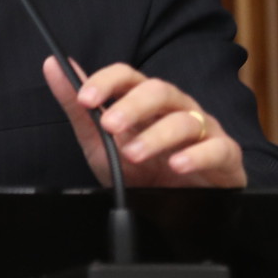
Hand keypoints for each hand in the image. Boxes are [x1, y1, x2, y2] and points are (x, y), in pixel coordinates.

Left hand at [42, 57, 245, 188]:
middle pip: (160, 91)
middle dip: (133, 106)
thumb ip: (79, 108)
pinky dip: (197, 155)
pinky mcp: (224, 155)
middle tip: (109, 126)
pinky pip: (217, 148)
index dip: (107, 82)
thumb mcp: (100, 143)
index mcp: (147, 101)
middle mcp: (177, 108)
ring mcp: (202, 130)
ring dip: (156, 136)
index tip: (84, 98)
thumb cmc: (141, 171)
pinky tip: (178, 164)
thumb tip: (53, 65)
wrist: (172, 211)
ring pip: (184, 120)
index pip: (129, 76)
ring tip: (134, 154)